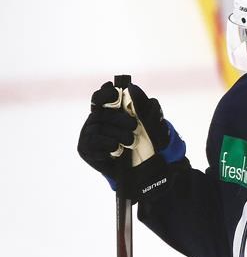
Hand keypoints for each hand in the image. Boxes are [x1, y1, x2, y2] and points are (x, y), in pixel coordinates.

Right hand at [78, 82, 184, 199]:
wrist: (141, 169)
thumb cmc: (144, 141)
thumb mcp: (150, 123)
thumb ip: (144, 105)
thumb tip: (133, 87)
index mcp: (107, 110)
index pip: (100, 96)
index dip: (105, 94)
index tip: (116, 93)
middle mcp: (94, 120)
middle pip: (102, 114)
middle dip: (121, 120)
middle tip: (134, 127)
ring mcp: (87, 134)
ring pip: (99, 129)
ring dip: (119, 136)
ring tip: (130, 143)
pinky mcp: (85, 148)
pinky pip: (95, 143)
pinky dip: (110, 146)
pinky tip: (116, 150)